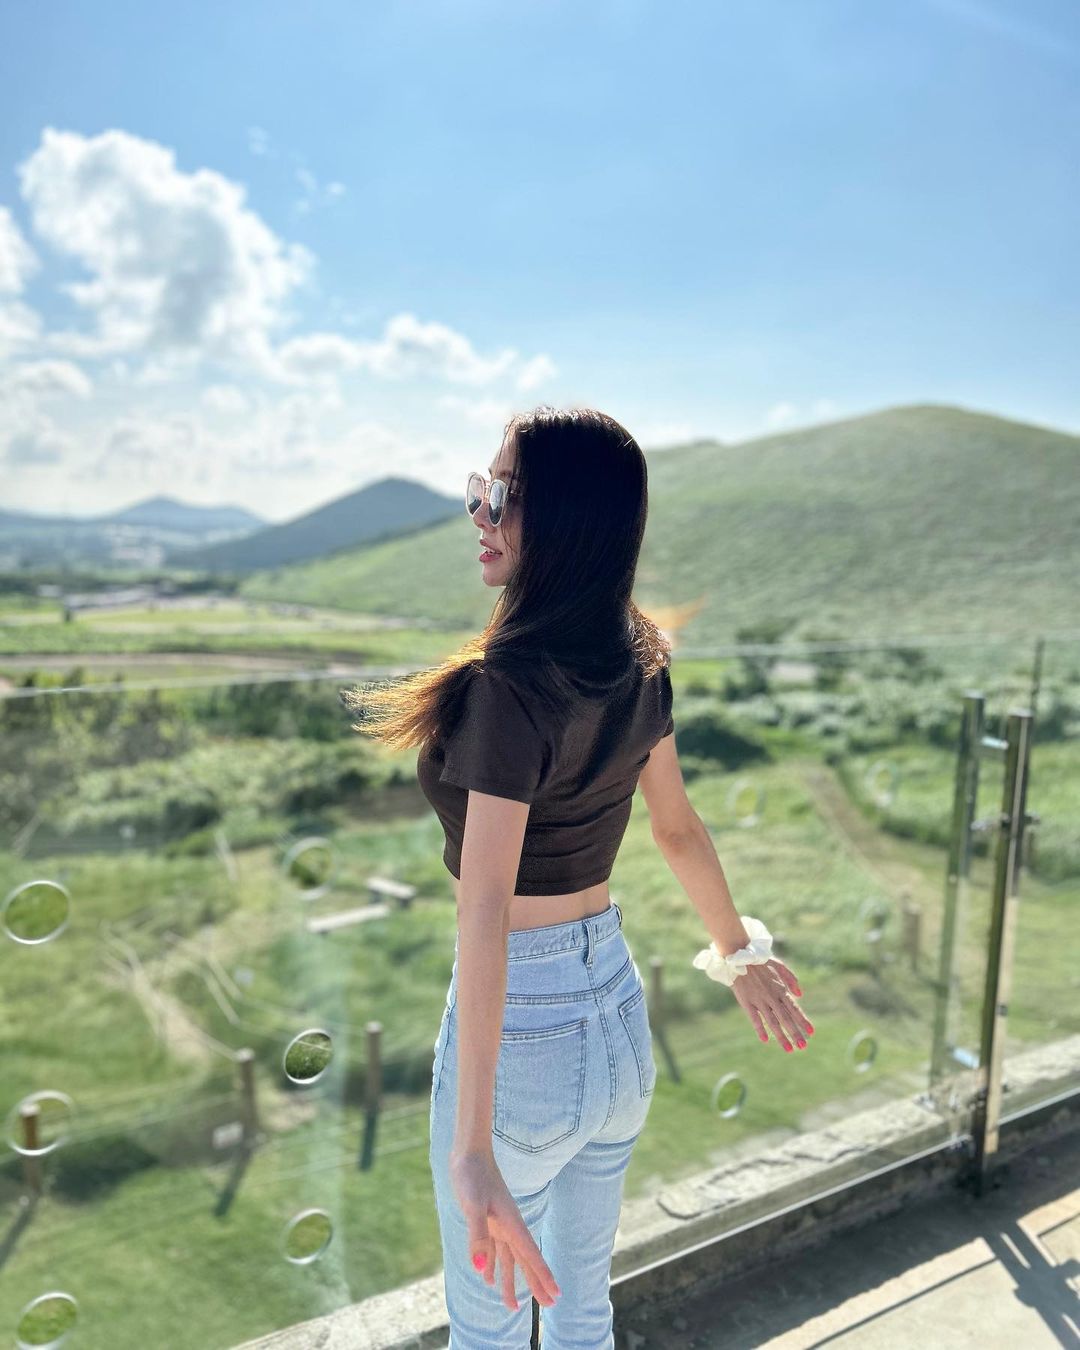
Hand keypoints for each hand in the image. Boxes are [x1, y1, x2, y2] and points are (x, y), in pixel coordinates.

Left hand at [449, 1148, 560, 1311]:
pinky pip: (493, 1248)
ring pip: (508, 1259)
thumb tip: (481, 1270)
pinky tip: (488, 1278)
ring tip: (513, 1305)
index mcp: (511, 1224)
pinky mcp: (486, 1220)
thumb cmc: (473, 1175)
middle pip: (525, 1260)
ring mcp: (498, 1223)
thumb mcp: (473, 1206)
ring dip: (511, 1280)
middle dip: (535, 1283)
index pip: (531, 1255)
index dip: (543, 1276)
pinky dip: (493, 1264)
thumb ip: (478, 1236)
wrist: (469, 1152)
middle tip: (548, 1306)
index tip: (555, 1296)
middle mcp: (508, 1226)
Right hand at [732, 958, 813, 1051]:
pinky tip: (765, 1040)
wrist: (739, 955)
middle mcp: (772, 996)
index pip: (795, 1008)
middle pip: (786, 1018)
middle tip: (803, 1047)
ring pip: (772, 1022)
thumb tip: (800, 994)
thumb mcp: (779, 965)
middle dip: (795, 1033)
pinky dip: (760, 1029)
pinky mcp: (746, 1001)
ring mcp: (759, 1000)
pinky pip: (754, 1018)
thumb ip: (791, 979)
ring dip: (781, 1037)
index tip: (811, 1033)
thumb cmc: (760, 961)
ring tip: (789, 1049)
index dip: (803, 1021)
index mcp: (781, 989)